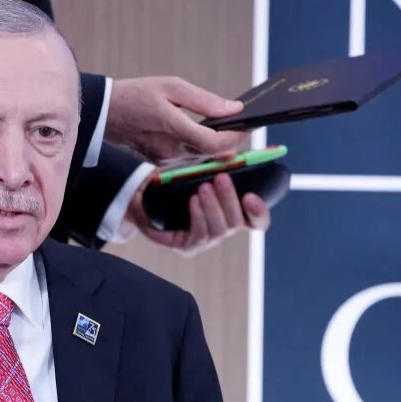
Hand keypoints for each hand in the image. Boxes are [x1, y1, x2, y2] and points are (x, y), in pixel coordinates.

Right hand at [106, 76, 246, 166]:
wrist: (103, 113)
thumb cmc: (135, 95)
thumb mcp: (171, 86)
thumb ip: (205, 100)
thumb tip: (234, 109)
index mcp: (173, 129)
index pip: (216, 144)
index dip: (237, 137)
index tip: (249, 125)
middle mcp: (171, 151)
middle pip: (213, 153)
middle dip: (231, 140)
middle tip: (245, 124)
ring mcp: (165, 159)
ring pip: (202, 157)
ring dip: (217, 144)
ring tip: (229, 126)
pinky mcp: (160, 162)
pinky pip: (189, 158)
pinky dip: (201, 147)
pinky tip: (204, 133)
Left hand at [127, 172, 270, 256]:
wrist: (141, 197)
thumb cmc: (174, 184)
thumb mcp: (197, 171)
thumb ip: (216, 165)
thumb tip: (231, 154)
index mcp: (230, 213)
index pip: (256, 220)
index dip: (259, 211)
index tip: (252, 196)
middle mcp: (221, 229)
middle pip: (238, 223)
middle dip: (230, 199)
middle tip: (221, 178)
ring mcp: (204, 240)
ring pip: (219, 230)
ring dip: (213, 207)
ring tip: (203, 188)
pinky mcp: (186, 247)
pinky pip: (199, 236)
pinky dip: (198, 217)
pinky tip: (193, 202)